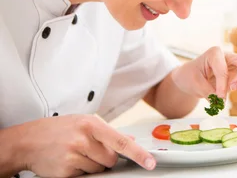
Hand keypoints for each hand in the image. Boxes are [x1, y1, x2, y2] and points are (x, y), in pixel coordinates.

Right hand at [19, 114, 154, 176]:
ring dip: (92, 165)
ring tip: (77, 153)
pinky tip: (70, 161)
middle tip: (90, 150)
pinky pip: (85, 176)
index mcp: (92, 124)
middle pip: (111, 159)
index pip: (121, 142)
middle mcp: (83, 139)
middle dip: (106, 158)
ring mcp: (74, 156)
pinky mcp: (66, 172)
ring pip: (99, 169)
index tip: (150, 162)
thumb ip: (106, 132)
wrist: (28, 141)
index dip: (138, 154)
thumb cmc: (57, 129)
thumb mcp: (83, 122)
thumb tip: (129, 139)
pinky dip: (81, 171)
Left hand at [171, 46, 236, 98]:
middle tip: (233, 89)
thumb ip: (209, 93)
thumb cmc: (190, 77)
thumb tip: (222, 101)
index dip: (222, 84)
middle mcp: (228, 56)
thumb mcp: (195, 85)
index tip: (218, 98)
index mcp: (214, 54)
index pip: (223, 69)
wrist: (188, 77)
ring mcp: (235, 63)